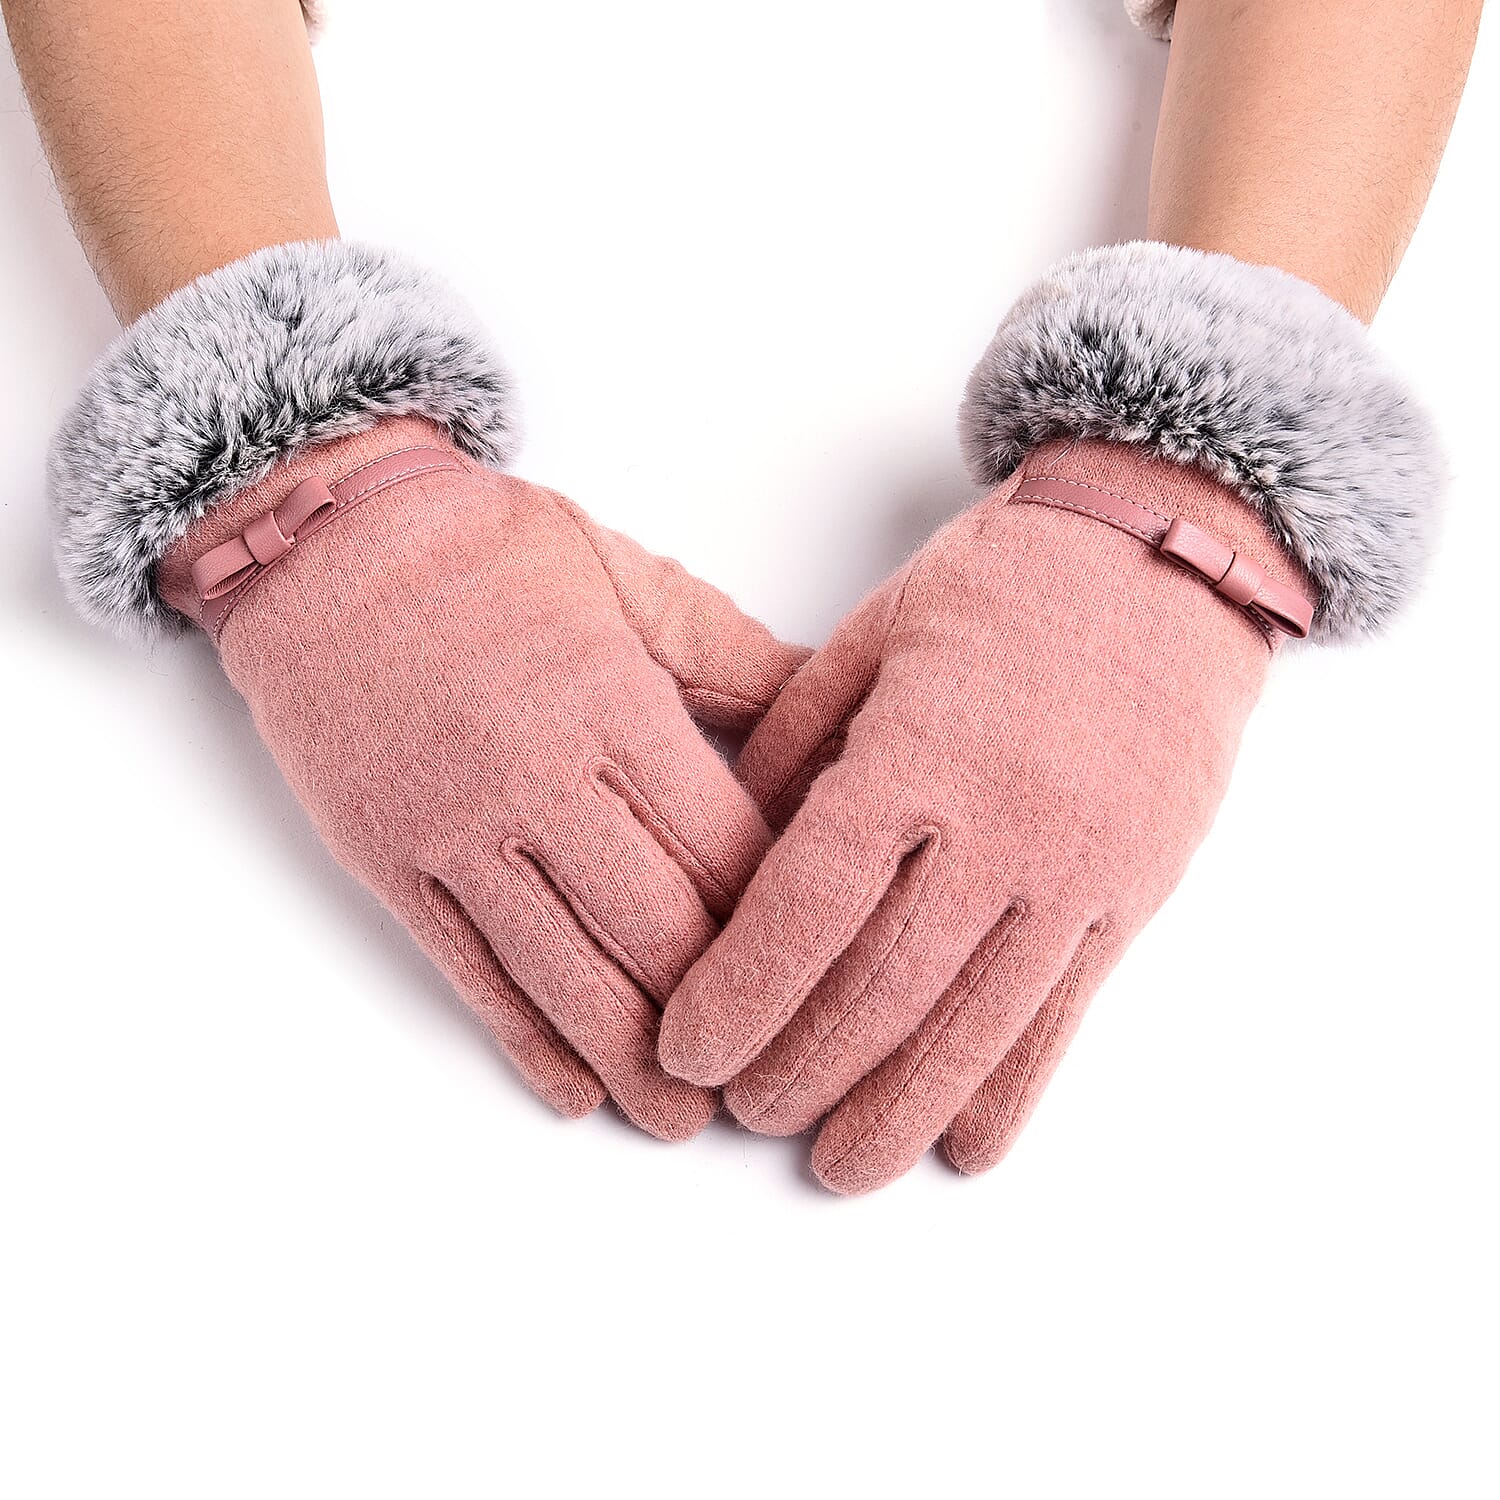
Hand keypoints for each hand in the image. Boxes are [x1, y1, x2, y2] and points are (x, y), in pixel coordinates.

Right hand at [152, 415, 804, 1137]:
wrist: (325, 539)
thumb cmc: (488, 553)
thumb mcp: (629, 576)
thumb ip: (732, 652)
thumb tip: (831, 696)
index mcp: (616, 706)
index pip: (723, 844)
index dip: (779, 916)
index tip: (818, 962)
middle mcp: (541, 779)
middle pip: (657, 925)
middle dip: (720, 1008)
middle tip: (769, 1067)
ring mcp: (460, 828)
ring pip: (566, 970)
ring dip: (633, 1057)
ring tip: (683, 1120)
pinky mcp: (393, 859)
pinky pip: (468, 970)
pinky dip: (524, 1038)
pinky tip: (571, 1088)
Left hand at [659, 243, 1439, 1191]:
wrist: (1166, 557)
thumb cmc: (1000, 588)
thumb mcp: (870, 637)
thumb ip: (792, 742)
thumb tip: (729, 841)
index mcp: (914, 757)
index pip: (807, 908)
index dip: (739, 994)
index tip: (686, 1052)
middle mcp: (998, 828)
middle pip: (881, 986)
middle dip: (800, 1065)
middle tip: (744, 1112)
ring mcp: (1078, 870)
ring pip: (973, 1024)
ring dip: (897, 1108)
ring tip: (839, 1166)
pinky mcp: (1136, 894)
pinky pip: (1067, 1016)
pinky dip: (1013, 1092)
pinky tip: (966, 1148)